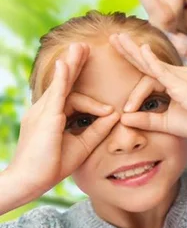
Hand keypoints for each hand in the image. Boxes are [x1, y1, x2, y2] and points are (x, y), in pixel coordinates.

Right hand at [12, 44, 118, 197]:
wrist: (29, 181)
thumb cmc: (52, 165)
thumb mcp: (82, 144)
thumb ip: (98, 129)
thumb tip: (115, 114)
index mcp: (52, 115)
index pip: (72, 96)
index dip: (91, 100)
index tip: (107, 108)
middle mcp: (44, 109)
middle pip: (63, 82)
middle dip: (74, 64)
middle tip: (83, 46)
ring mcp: (42, 111)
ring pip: (62, 84)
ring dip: (71, 64)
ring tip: (80, 47)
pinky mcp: (46, 117)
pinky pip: (56, 93)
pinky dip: (63, 78)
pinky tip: (66, 63)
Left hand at [110, 33, 186, 139]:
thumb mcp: (167, 123)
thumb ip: (146, 120)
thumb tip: (123, 119)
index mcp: (174, 82)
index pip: (149, 76)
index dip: (134, 89)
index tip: (126, 111)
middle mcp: (178, 74)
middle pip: (148, 61)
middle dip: (129, 50)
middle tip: (114, 37)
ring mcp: (181, 76)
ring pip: (151, 62)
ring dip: (133, 50)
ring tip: (118, 38)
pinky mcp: (183, 82)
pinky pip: (163, 70)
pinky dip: (151, 60)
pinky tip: (141, 50)